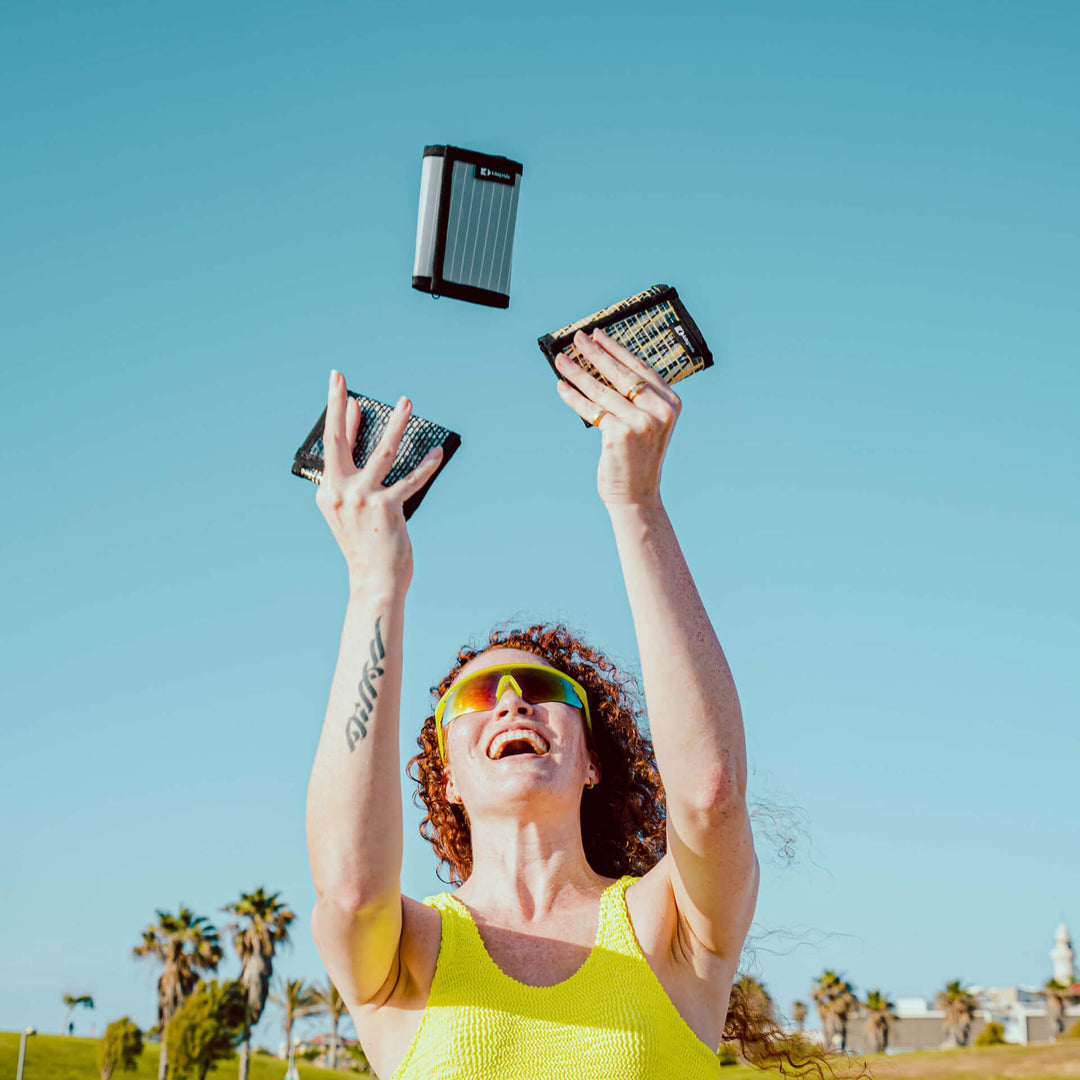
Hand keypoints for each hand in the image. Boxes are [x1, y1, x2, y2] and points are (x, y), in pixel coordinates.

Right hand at [315, 370, 442, 592]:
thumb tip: (368, 443)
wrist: (374, 580)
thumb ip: (355, 476)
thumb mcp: (352, 509)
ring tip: (406, 402)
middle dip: (338, 404)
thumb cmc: (367, 543)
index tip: (342, 389)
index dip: (340, 415)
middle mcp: (339, 492)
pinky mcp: (386, 508)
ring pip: (382, 452)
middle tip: (339, 377)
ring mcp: (362, 499)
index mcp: (327, 492)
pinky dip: (427, 464)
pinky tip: (438, 451)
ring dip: (397, 424)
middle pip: (338, 439)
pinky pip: (411, 479)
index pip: (334, 445)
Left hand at [554, 328, 681, 508]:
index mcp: (671, 403)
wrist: (637, 497)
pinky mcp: (619, 434)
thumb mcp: (647, 424)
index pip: (639, 367)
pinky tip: (561, 386)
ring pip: (601, 390)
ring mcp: (640, 422)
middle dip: (595, 353)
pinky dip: (573, 398)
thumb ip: (636, 399)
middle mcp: (659, 410)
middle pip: (620, 373)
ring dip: (577, 372)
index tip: (598, 335)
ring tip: (561, 359)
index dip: (616, 349)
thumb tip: (601, 367)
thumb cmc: (638, 459)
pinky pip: (591, 410)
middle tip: (576, 338)